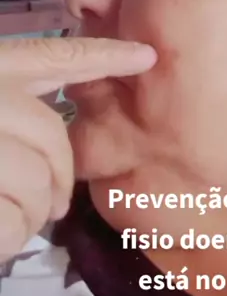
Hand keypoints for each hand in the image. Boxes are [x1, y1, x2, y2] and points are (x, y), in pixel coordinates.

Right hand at [0, 37, 155, 261]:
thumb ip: (10, 106)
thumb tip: (50, 145)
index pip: (54, 57)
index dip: (104, 55)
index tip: (145, 56)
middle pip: (54, 140)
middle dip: (59, 180)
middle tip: (52, 205)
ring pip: (36, 185)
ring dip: (30, 217)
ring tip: (12, 223)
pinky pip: (10, 223)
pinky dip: (7, 240)